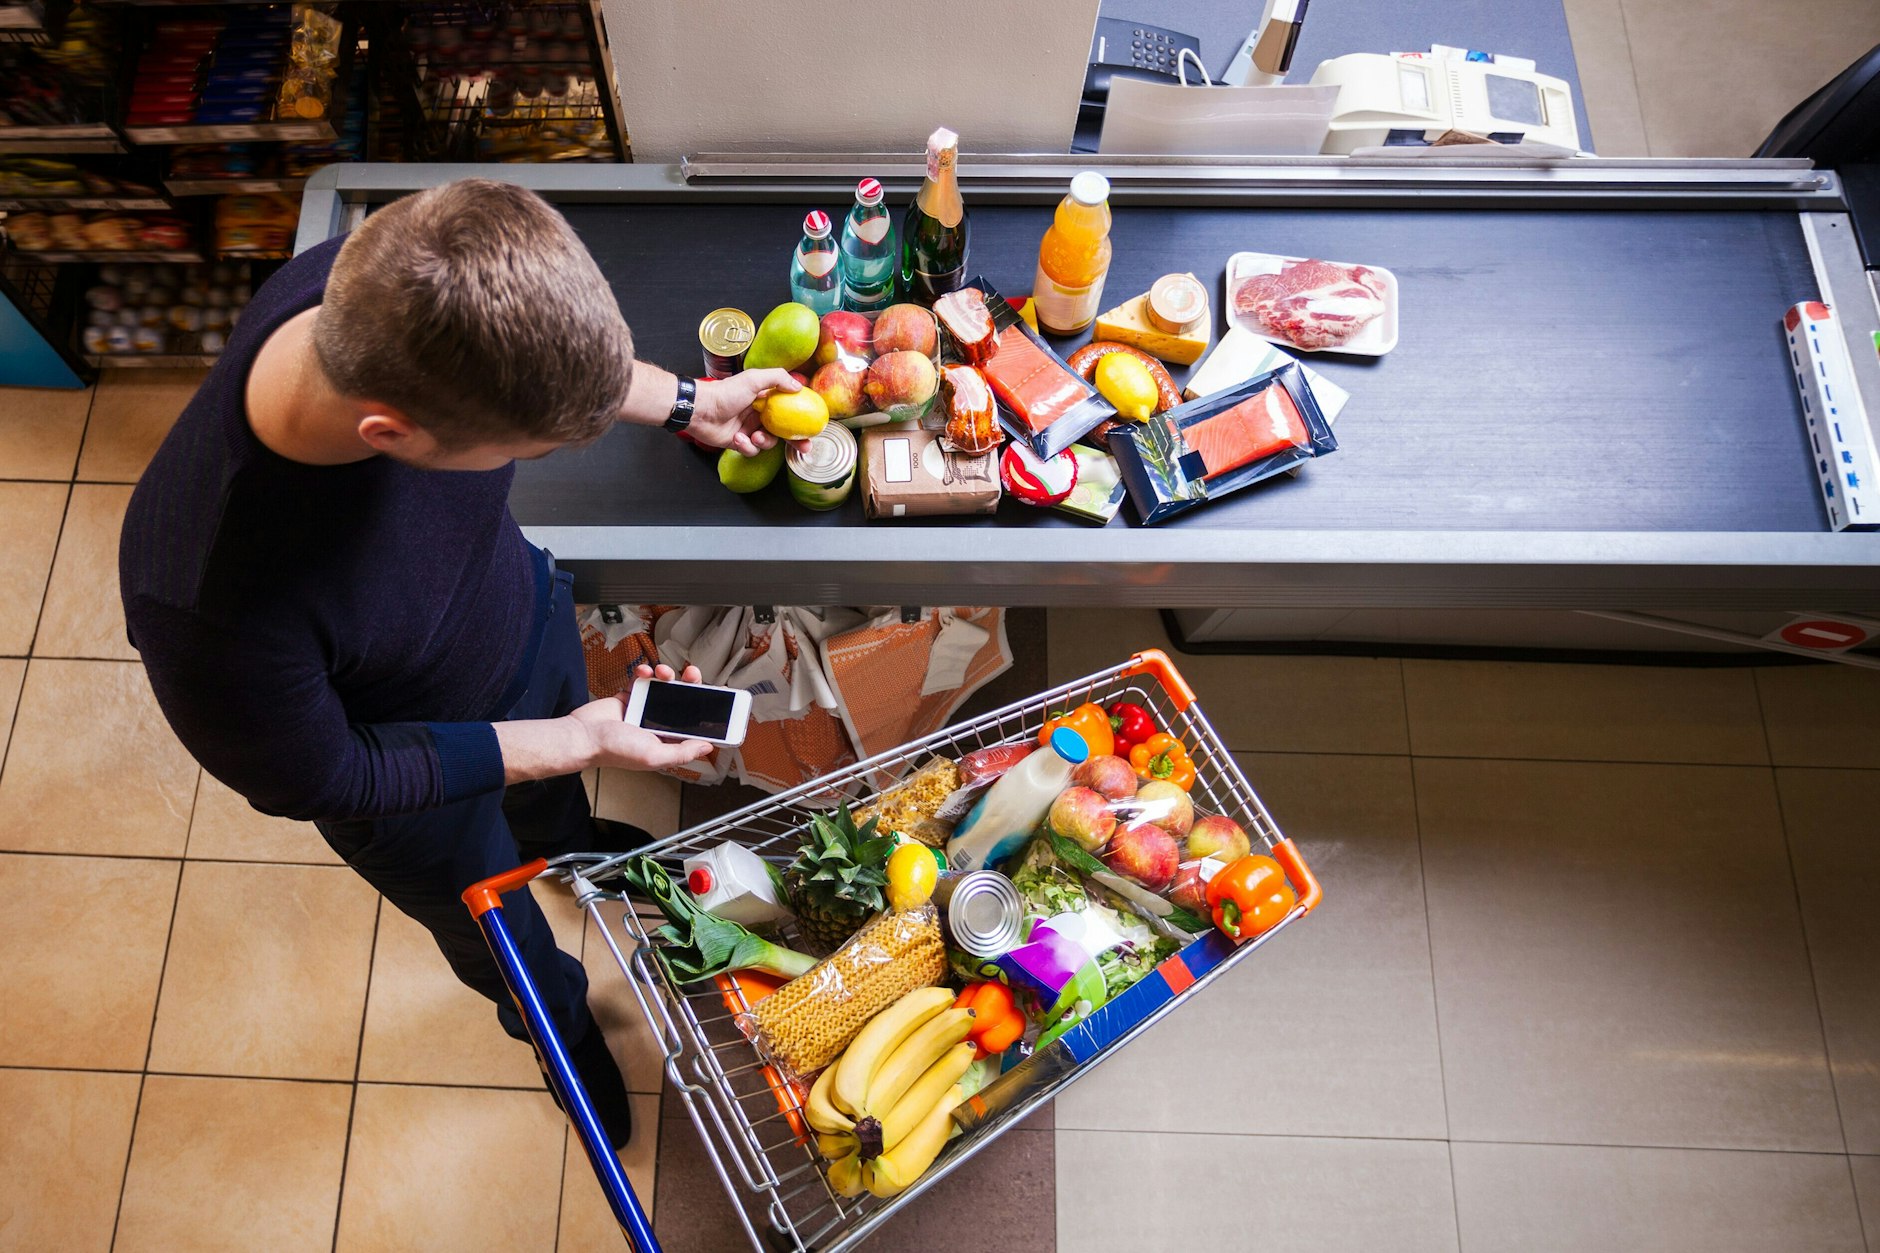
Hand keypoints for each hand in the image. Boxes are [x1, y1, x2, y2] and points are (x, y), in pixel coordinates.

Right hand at [567, 663, 712, 772]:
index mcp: (667, 741)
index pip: (694, 726)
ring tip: (662, 672)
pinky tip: (643, 672)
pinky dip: (645, 673)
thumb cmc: (615, 750)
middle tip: (692, 674)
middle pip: (683, 702)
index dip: (707, 713)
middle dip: (690, 686)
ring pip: (665, 687)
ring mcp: (645, 709)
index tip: (720, 698)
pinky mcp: (630, 696)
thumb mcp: (654, 756)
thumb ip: (682, 751)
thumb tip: (707, 747)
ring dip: (667, 675)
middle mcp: (658, 725)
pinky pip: (644, 680)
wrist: (583, 735)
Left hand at [688, 369, 800, 454]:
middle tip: (804, 448)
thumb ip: (777, 378)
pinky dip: (746, 446)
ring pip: (768, 443)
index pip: (788, 409)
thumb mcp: (753, 379)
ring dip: (764, 442)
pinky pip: (751, 450)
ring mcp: (749, 429)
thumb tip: (799, 386)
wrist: (700, 409)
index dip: (801, 419)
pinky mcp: (739, 443)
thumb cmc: (724, 392)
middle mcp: (759, 414)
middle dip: (794, 441)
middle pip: (783, 431)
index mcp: (764, 399)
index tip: (812, 427)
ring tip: (754, 437)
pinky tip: (737, 438)